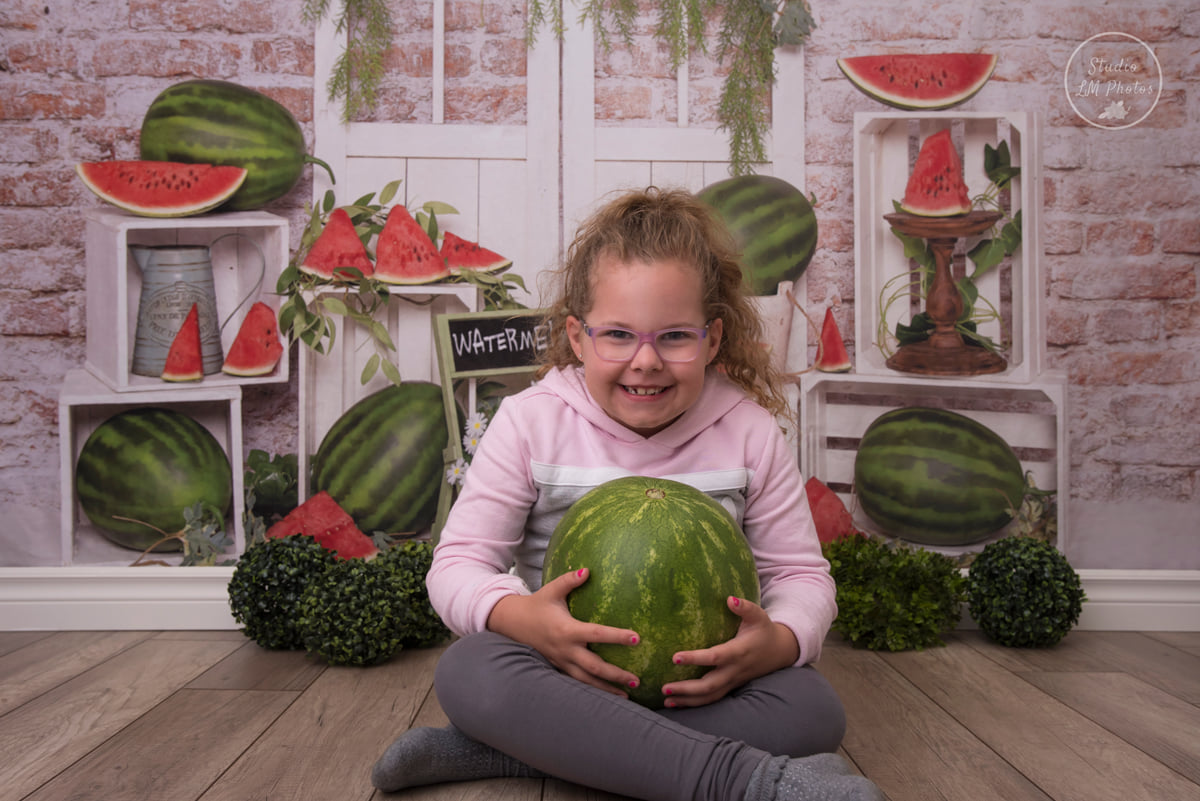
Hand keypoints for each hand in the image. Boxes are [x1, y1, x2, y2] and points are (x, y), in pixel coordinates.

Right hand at [486, 567, 641, 696]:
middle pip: (594, 667)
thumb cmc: (536, 604)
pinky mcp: (558, 667)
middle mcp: (565, 649)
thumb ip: (569, 580)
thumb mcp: (552, 590)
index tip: (636, 638)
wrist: (512, 623)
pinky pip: (577, 681)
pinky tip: (607, 695)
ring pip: (586, 680)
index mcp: (566, 630)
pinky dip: (592, 689)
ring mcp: (561, 661)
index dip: (616, 636)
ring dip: (606, 689)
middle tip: (636, 681)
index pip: (596, 634)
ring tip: (628, 697)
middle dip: (616, 675)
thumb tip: (588, 570)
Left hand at [660, 596, 799, 707]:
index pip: (715, 657)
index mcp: (739, 651)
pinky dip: (695, 703)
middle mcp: (735, 670)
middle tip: (665, 687)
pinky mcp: (731, 686)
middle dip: (687, 689)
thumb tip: (729, 599)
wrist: (781, 651)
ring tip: (666, 699)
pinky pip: (713, 699)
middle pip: (710, 685)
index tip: (675, 657)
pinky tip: (677, 703)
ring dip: (688, 700)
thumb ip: (745, 607)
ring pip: (710, 696)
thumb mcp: (759, 615)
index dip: (696, 658)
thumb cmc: (764, 630)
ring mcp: (733, 681)